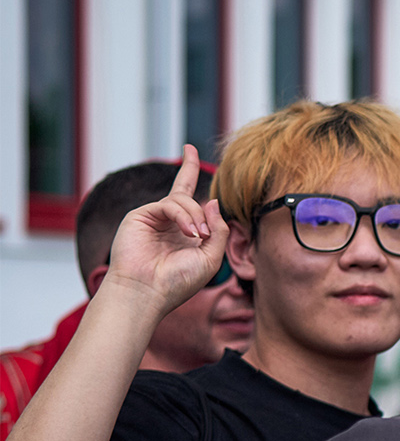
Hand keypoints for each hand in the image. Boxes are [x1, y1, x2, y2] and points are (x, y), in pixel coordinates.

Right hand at [96, 145, 229, 314]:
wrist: (148, 292)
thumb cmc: (178, 281)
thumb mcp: (211, 257)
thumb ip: (219, 230)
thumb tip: (213, 201)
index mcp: (185, 231)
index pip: (190, 198)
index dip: (190, 170)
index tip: (190, 148)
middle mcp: (168, 222)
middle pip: (182, 188)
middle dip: (190, 170)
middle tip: (201, 226)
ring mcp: (153, 217)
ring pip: (182, 199)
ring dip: (196, 217)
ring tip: (197, 237)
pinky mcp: (139, 215)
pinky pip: (170, 204)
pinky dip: (184, 216)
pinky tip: (189, 233)